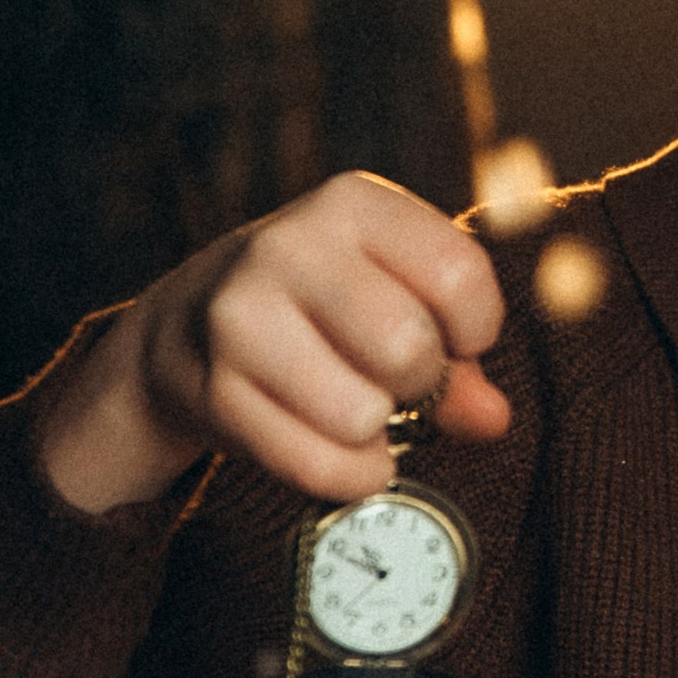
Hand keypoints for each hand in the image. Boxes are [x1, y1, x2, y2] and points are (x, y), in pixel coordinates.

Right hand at [35, 172, 509, 513]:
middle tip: (397, 379)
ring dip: (377, 433)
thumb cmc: (320, 307)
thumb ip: (458, 352)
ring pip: (363, 415)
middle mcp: (290, 246)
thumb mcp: (393, 293)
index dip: (475, 328)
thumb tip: (492, 419)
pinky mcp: (213, 389)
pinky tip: (338, 448)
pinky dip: (346, 473)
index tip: (453, 338)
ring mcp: (241, 316)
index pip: (459, 274)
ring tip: (357, 409)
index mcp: (352, 204)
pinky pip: (317, 464)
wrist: (185, 325)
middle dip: (422, 383)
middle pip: (409, 349)